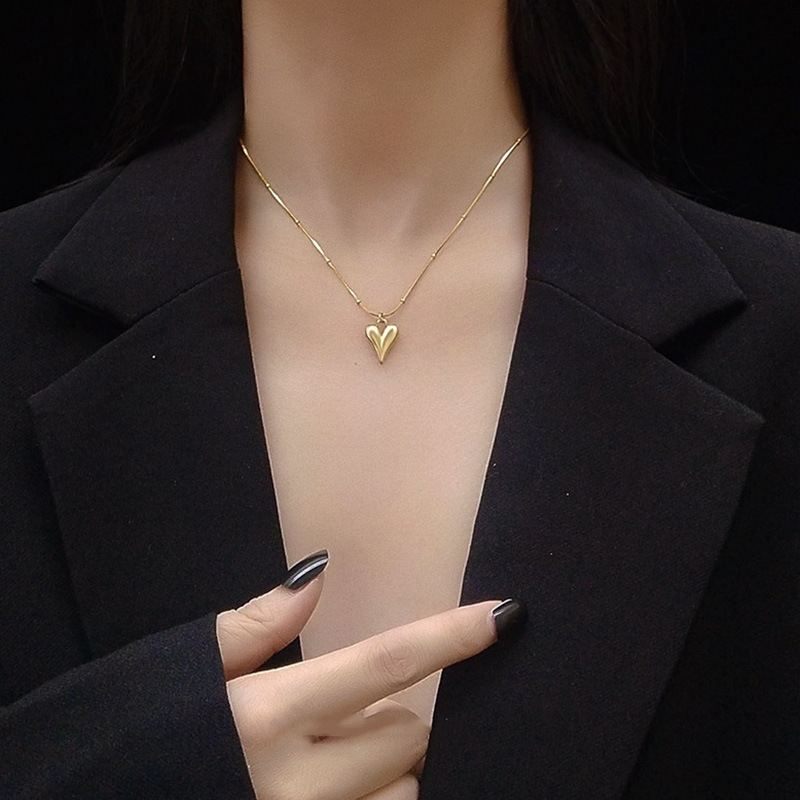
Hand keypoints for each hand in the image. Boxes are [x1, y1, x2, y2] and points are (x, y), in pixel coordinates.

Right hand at [216, 555, 505, 799]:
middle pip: (405, 736)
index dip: (451, 636)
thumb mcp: (190, 670)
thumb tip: (322, 573)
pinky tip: (348, 790)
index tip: (503, 616)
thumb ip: (260, 621)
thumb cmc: (140, 734)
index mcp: (267, 716)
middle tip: (345, 716)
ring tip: (341, 763)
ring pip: (404, 794)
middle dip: (393, 718)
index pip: (384, 663)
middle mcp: (298, 784)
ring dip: (391, 771)